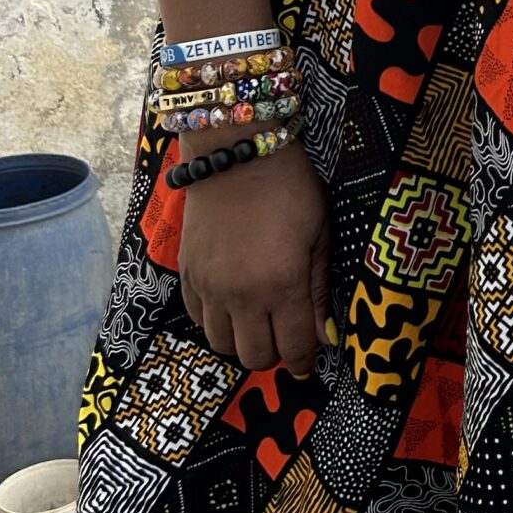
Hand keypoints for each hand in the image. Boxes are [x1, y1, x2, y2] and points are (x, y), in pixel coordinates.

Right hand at [178, 141, 329, 378]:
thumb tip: (325, 336)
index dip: (305, 361)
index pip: (294, 348)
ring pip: (221, 345)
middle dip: (274, 355)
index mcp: (282, 284)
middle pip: (254, 357)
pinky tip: (232, 305)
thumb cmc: (290, 187)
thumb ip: (319, 289)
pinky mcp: (186, 274)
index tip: (309, 358)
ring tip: (258, 322)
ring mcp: (209, 287)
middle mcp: (242, 295)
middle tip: (285, 336)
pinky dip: (216, 322)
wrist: (237, 151)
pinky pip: (197, 319)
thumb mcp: (319, 234)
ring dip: (242, 341)